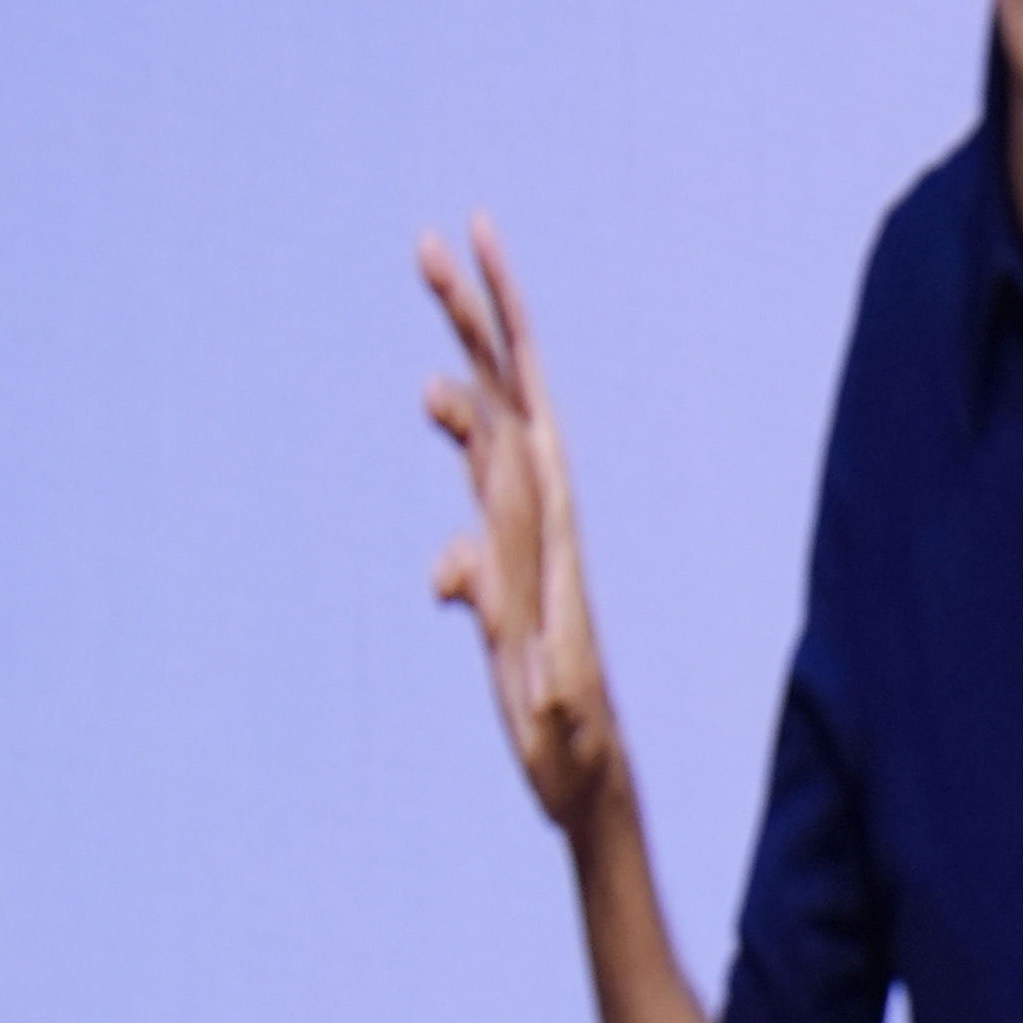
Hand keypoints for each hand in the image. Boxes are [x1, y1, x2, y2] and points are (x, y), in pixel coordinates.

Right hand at [422, 214, 619, 830]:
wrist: (591, 783)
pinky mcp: (508, 572)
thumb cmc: (569, 751)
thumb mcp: (545, 701)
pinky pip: (473, 507)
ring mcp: (527, 543)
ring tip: (431, 290)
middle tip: (436, 239)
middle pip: (505, 399)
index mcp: (551, 530)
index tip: (475, 251)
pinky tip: (443, 470)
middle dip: (475, 317)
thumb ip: (520, 646)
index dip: (502, 329)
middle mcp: (545, 522)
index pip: (520, 407)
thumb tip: (470, 583)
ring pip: (485, 437)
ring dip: (459, 368)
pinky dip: (455, 478)